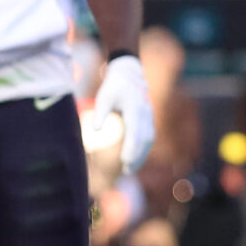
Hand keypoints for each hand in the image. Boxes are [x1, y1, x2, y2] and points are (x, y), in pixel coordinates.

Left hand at [93, 52, 156, 175]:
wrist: (129, 73)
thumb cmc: (113, 86)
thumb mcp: (103, 97)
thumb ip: (100, 113)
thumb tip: (96, 130)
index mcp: (135, 108)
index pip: (135, 132)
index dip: (131, 148)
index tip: (124, 161)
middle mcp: (145, 113)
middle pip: (144, 139)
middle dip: (137, 156)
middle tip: (126, 171)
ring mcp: (149, 115)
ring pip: (148, 139)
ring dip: (141, 155)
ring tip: (129, 169)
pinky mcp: (149, 118)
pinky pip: (148, 136)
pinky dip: (143, 148)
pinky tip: (135, 158)